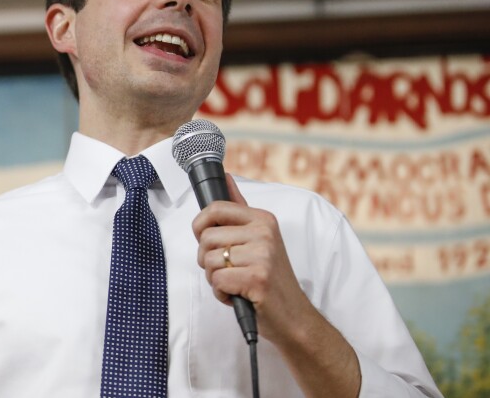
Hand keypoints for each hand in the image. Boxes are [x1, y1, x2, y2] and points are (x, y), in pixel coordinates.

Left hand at [192, 173, 311, 344]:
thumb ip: (240, 209)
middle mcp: (264, 233)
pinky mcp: (258, 278)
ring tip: (235, 283)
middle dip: (207, 259)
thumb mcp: (259, 239)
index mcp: (263, 219)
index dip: (200, 226)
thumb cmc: (270, 278)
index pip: (215, 208)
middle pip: (206, 238)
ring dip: (215, 279)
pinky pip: (217, 280)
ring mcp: (262, 255)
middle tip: (227, 270)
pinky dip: (221, 293)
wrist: (294, 317)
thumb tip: (226, 177)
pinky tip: (238, 295)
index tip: (207, 240)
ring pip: (209, 261)